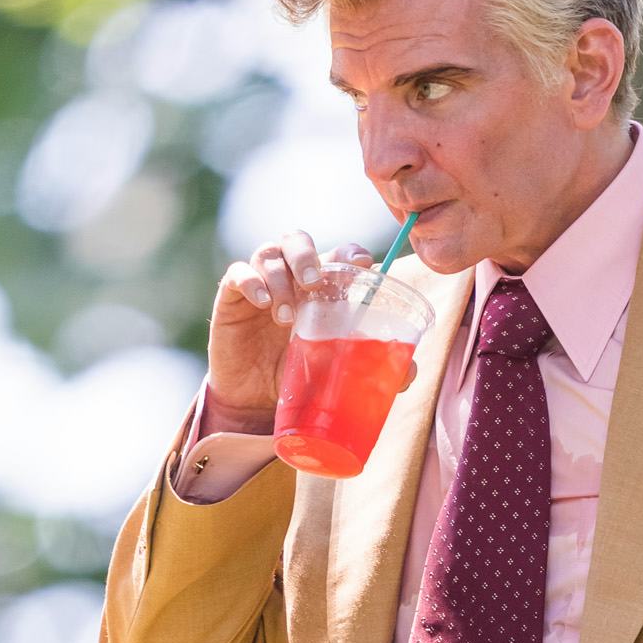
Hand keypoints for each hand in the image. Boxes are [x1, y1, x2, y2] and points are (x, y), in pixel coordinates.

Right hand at [207, 230, 375, 427]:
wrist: (255, 402)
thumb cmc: (300, 377)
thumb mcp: (336, 370)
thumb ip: (370, 365)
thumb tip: (411, 373)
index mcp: (322, 287)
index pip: (337, 255)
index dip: (349, 253)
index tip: (362, 263)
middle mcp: (291, 276)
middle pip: (298, 240)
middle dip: (308, 255)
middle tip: (314, 281)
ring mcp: (261, 282)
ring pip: (269, 253)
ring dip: (280, 278)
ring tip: (286, 317)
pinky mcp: (231, 296)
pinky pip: (238, 273)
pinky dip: (251, 282)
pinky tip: (262, 303)